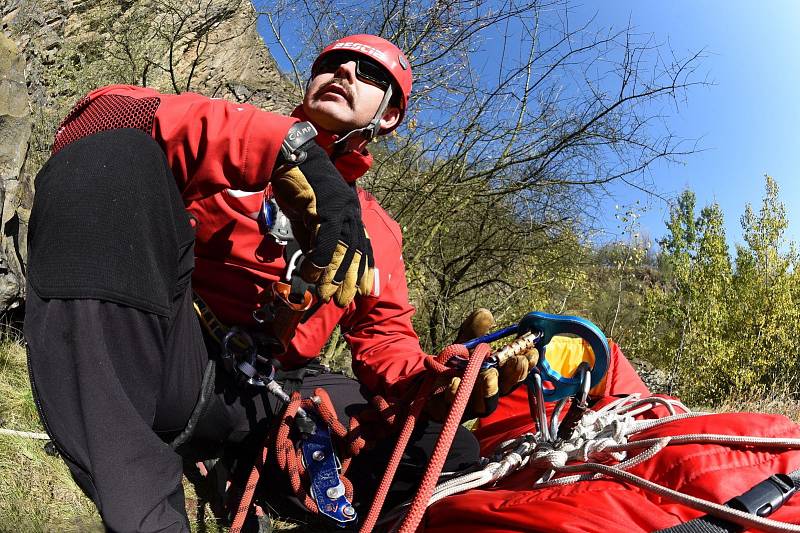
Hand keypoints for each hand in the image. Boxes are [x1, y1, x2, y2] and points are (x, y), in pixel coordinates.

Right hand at [271, 143, 373, 306]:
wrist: (288, 157)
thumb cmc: (298, 186)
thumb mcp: (309, 219)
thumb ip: (315, 240)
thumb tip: (315, 266)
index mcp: (350, 212)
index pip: (363, 245)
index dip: (364, 269)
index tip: (365, 290)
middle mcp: (351, 211)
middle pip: (356, 252)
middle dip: (350, 279)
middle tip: (344, 301)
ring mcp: (341, 209)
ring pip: (343, 250)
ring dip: (334, 275)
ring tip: (328, 295)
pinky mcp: (327, 208)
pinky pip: (325, 241)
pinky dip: (319, 261)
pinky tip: (311, 275)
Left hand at [427, 309, 538, 420]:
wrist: (425, 385)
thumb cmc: (454, 366)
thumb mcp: (464, 345)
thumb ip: (474, 331)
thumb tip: (485, 313)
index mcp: (496, 378)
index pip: (516, 373)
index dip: (526, 364)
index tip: (532, 352)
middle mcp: (487, 393)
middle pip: (505, 388)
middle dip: (513, 375)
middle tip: (517, 361)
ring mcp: (469, 405)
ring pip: (484, 402)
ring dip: (488, 388)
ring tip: (489, 374)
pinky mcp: (448, 411)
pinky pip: (453, 404)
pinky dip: (454, 393)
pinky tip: (454, 382)